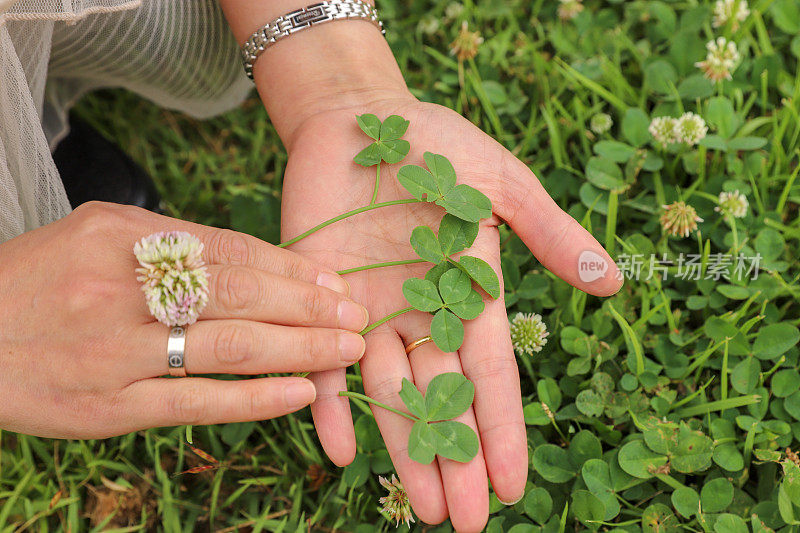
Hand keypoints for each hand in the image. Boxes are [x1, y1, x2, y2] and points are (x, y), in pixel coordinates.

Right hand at [0, 202, 368, 437]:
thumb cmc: (38, 282)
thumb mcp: (94, 236)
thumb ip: (166, 242)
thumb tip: (249, 258)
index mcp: (120, 237)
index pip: (227, 249)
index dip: (288, 267)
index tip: (332, 279)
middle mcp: (119, 289)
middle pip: (237, 294)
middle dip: (307, 305)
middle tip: (356, 314)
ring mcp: (114, 350)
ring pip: (226, 347)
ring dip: (296, 349)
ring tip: (344, 351)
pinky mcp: (107, 407)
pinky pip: (195, 401)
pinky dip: (253, 398)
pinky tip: (299, 393)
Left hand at [281, 99, 621, 530]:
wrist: (360, 119)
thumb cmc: (436, 143)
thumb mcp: (501, 182)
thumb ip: (547, 232)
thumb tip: (611, 281)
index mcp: (467, 294)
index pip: (490, 374)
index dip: (501, 429)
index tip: (514, 485)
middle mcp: (421, 315)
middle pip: (442, 400)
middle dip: (455, 460)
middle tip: (466, 521)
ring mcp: (368, 312)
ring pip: (389, 395)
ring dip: (405, 450)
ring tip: (423, 507)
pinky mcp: (318, 298)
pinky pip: (322, 361)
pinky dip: (330, 404)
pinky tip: (338, 451)